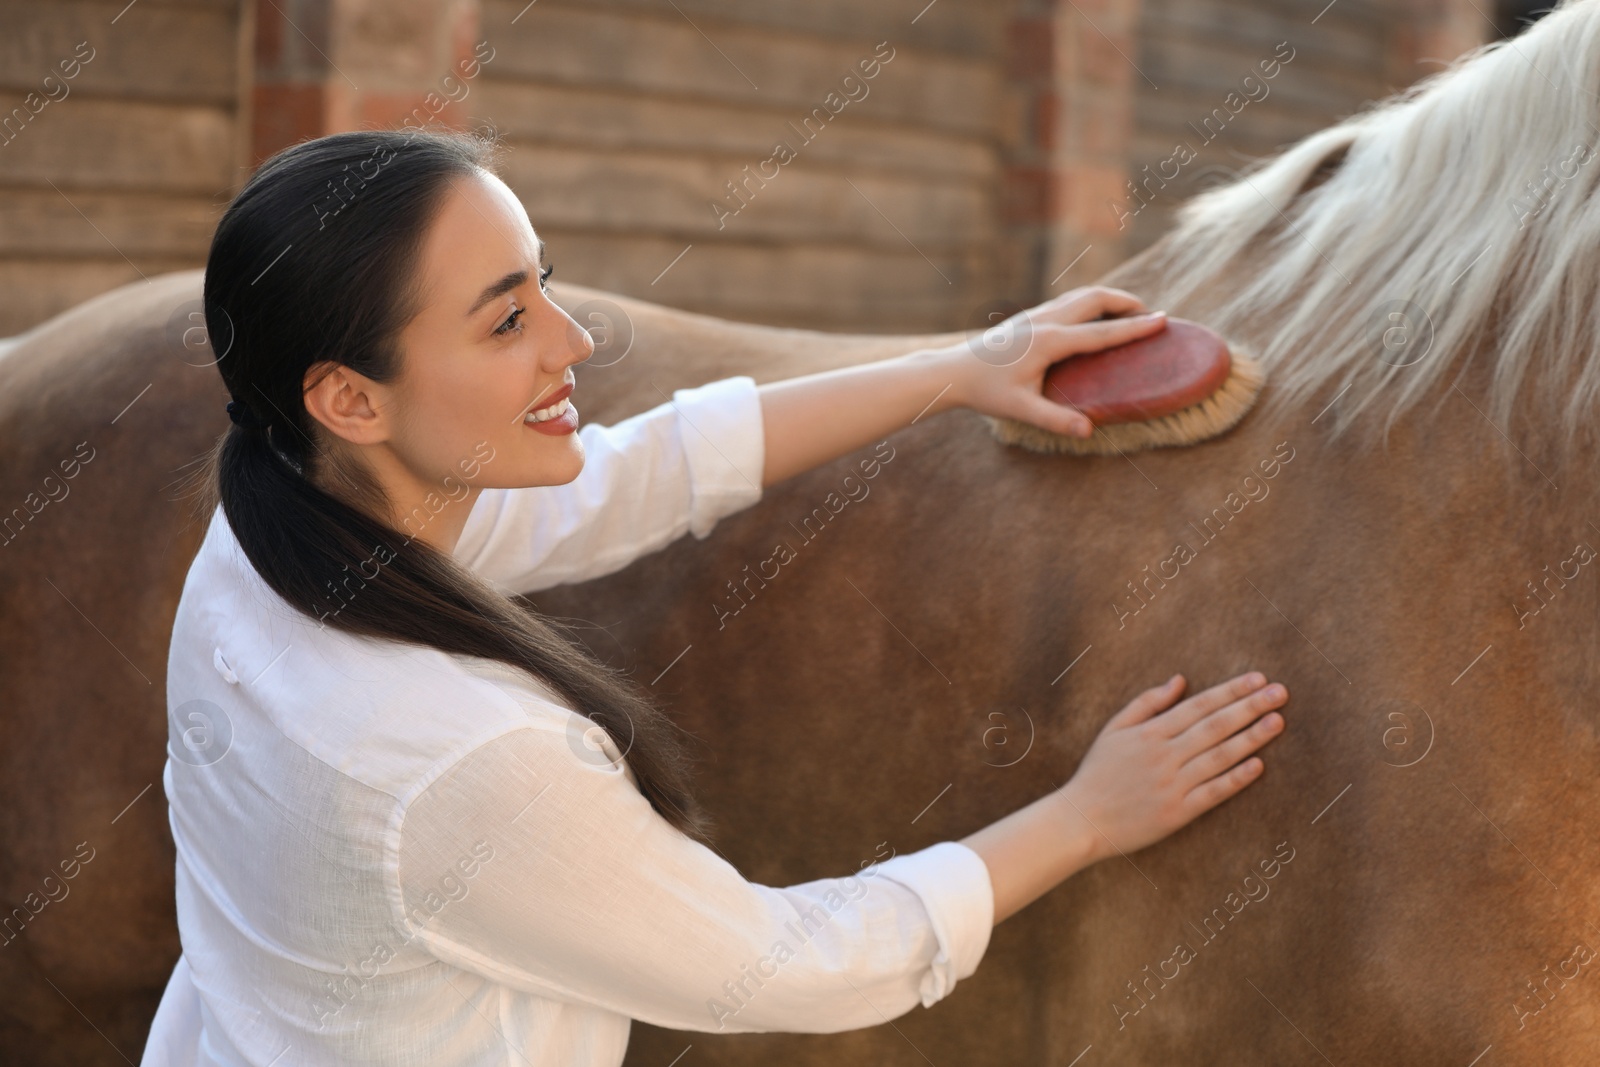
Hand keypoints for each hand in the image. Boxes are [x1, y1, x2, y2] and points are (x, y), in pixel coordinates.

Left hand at [939, 286, 1167, 437]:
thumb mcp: (1020, 410)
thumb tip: (1088, 431)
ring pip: (1081, 296)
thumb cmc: (985, 392)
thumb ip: (1055, 420)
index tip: (1163, 320)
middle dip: (1127, 302)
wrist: (952, 372)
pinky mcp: (1029, 318)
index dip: (1136, 327)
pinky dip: (1090, 304)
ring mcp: (1036, 315)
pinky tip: (1094, 318)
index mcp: (1050, 341)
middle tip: (1152, 315)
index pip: (1103, 331)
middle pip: (1096, 299)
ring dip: (1109, 300)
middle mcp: (1046, 320)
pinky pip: (1068, 302)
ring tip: (1130, 313)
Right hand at [1056, 672, 1286, 862]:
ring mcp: (1172, 785)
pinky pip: (1213, 792)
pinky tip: (1258, 765)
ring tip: (1277, 721)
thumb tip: (1180, 680)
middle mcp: (1164, 756)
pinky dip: (1236, 779)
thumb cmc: (1098, 772)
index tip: (1258, 678)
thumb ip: (1147, 703)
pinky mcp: (1178, 813)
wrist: (1081, 820)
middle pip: (1215, 726)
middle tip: (1280, 692)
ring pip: (1219, 756)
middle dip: (1250, 707)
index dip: (1230, 691)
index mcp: (1149, 733)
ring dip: (1251, 738)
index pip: (1199, 706)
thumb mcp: (1114, 729)